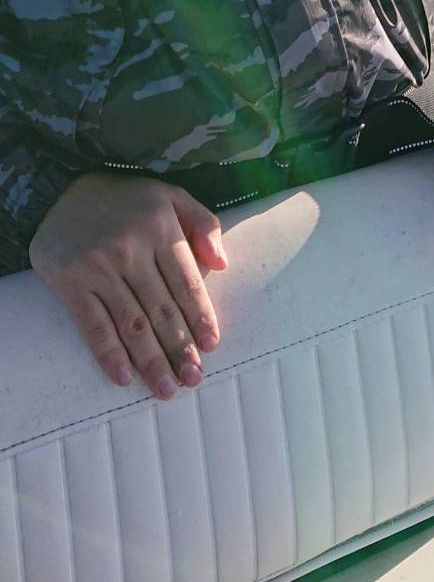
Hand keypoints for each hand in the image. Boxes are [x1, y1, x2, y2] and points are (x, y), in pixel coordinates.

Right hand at [30, 171, 227, 397]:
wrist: (62, 192)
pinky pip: (94, 325)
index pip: (186, 282)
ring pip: (132, 323)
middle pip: (162, 309)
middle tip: (193, 378)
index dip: (200, 316)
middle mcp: (131, 249)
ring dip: (152, 361)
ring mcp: (100, 267)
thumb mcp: (170, 196)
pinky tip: (124, 377)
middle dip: (181, 348)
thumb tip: (223, 264)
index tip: (211, 345)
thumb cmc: (125, 199)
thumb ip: (204, 223)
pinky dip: (109, 354)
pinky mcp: (71, 282)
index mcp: (160, 227)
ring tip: (167, 388)